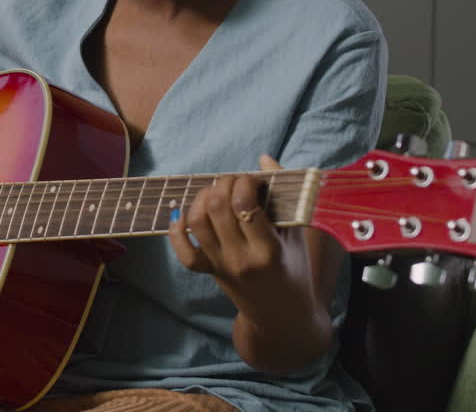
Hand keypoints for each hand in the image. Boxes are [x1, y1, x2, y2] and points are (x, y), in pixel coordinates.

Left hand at [169, 154, 328, 371]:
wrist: (282, 316)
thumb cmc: (295, 269)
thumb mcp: (298, 235)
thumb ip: (284, 196)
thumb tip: (264, 159)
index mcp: (269, 249)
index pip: (245, 205)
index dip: (245, 182)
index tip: (254, 179)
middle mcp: (241, 258)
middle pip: (216, 208)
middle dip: (224, 183)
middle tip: (235, 181)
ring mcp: (221, 266)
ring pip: (196, 222)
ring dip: (201, 199)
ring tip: (216, 192)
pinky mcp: (208, 271)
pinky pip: (183, 251)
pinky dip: (177, 230)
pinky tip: (183, 214)